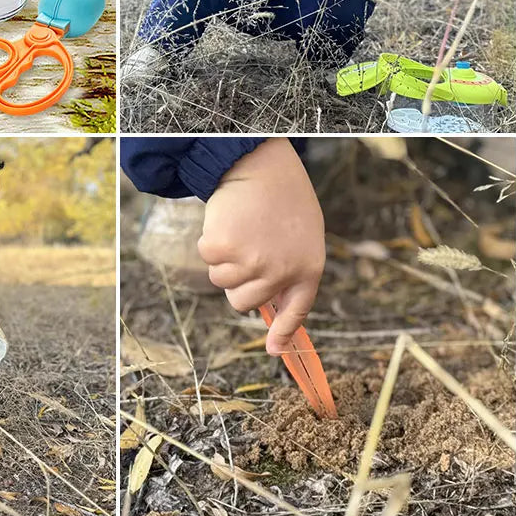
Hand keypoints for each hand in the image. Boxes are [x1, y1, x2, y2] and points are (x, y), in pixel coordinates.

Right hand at [197, 139, 325, 355]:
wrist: (262, 165)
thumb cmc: (282, 198)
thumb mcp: (300, 236)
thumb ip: (289, 270)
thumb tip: (266, 305)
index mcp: (308, 269)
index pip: (296, 311)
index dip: (283, 334)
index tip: (273, 350)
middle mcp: (281, 272)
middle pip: (242, 300)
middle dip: (237, 280)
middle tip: (246, 247)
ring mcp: (252, 262)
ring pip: (221, 279)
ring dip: (222, 257)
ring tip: (240, 228)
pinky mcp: (224, 248)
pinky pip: (207, 256)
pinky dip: (209, 240)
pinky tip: (226, 220)